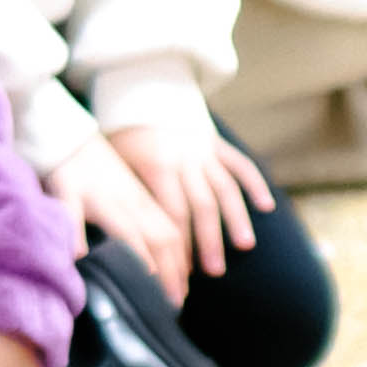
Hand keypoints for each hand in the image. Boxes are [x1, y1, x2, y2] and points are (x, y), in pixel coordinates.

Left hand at [96, 123, 278, 284]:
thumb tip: (100, 249)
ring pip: (224, 188)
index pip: (171, 215)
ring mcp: (202, 150)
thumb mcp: (112, 165)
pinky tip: (266, 206)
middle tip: (214, 272)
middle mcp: (184, 159)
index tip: (179, 274)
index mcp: (156, 166)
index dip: (176, 247)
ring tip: (244, 246)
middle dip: (208, 241)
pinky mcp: (215, 142)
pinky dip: (254, 183)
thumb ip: (111, 204)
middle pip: (200, 206)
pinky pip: (239, 163)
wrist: (134, 92)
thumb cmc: (120, 136)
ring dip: (235, 218)